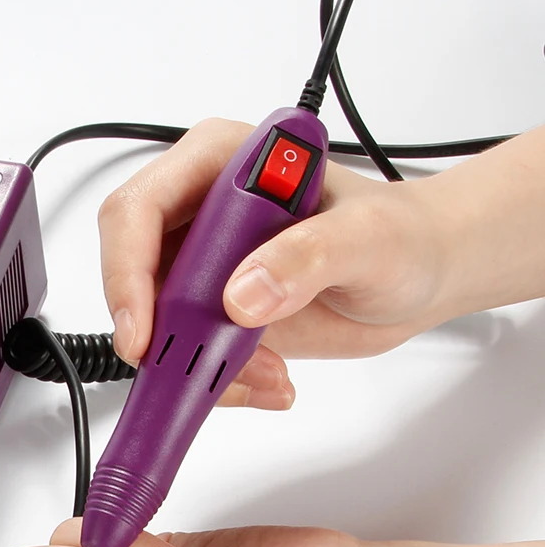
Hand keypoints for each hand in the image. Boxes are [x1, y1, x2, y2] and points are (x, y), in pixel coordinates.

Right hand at [97, 117, 470, 372]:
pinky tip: (268, 380)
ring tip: (264, 376)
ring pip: (155, 324)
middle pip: (132, 272)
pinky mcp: (212, 312)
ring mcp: (202, 266)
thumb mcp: (368, 239)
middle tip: (186, 370)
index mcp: (222, 165)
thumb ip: (307, 255)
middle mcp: (200, 213)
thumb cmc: (400, 236)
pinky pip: (186, 354)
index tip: (144, 330)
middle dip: (155, 329)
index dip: (127, 270)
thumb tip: (240, 295)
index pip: (139, 209)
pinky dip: (217, 381)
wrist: (419, 277)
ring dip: (195, 363)